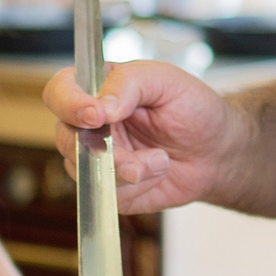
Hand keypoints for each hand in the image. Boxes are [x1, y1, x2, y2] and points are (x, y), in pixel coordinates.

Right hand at [43, 59, 242, 213]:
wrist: (216, 151)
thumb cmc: (192, 108)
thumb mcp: (167, 80)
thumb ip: (131, 82)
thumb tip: (101, 106)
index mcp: (97, 89)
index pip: (60, 91)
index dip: (69, 104)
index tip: (97, 116)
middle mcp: (89, 124)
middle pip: (64, 137)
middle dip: (103, 150)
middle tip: (134, 157)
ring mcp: (95, 158)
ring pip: (84, 171)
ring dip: (127, 170)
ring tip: (161, 159)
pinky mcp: (108, 188)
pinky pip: (106, 194)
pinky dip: (137, 186)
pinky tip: (158, 171)